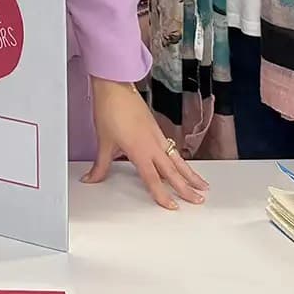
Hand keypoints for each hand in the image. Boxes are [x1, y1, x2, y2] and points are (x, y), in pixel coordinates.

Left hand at [82, 77, 208, 208]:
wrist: (115, 87)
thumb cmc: (110, 110)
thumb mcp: (103, 142)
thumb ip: (100, 165)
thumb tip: (91, 179)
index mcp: (140, 151)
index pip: (153, 179)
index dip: (163, 195)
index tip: (172, 207)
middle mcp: (152, 145)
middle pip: (173, 172)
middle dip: (187, 188)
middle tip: (199, 200)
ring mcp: (157, 137)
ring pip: (178, 161)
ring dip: (191, 174)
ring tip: (202, 186)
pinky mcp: (157, 130)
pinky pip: (173, 150)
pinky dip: (181, 161)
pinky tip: (184, 165)